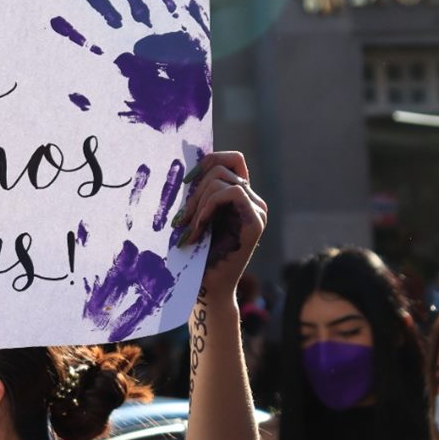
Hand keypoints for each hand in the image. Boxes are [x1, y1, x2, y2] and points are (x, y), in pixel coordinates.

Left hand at [174, 151, 266, 301]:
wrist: (205, 287)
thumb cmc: (194, 252)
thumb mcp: (194, 212)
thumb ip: (198, 189)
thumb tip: (186, 153)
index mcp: (240, 196)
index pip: (232, 158)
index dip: (208, 160)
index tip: (185, 182)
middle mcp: (253, 200)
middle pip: (222, 167)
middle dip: (194, 190)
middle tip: (180, 219)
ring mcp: (258, 211)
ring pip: (223, 180)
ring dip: (198, 203)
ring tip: (188, 229)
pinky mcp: (256, 222)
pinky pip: (233, 193)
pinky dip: (208, 207)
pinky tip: (199, 229)